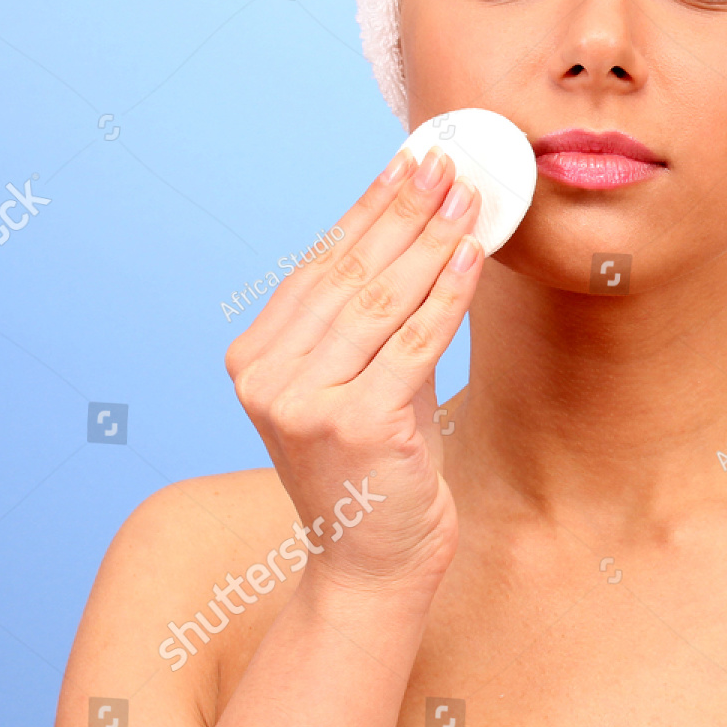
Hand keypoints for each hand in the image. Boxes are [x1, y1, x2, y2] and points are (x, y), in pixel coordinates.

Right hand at [225, 145, 482, 595]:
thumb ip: (369, 317)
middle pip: (350, 275)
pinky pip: (415, 343)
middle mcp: (265, 377)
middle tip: (448, 163)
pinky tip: (472, 254)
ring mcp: (303, 403)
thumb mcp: (359, 380)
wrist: (372, 564)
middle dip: (406, 211)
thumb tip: (422, 225)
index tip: (410, 162)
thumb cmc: (375, 466)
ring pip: (382, 301)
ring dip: (433, 241)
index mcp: (253, 357)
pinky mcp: (354, 427)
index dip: (370, 207)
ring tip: (469, 197)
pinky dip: (449, 294)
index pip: (320, 264)